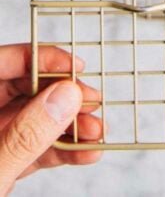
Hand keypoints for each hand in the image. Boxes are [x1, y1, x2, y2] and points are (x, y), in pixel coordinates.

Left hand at [0, 44, 101, 193]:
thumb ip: (24, 137)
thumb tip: (63, 96)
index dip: (37, 59)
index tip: (73, 67)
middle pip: (20, 91)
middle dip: (60, 96)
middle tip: (92, 103)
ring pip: (31, 123)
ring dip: (66, 126)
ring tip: (96, 134)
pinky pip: (31, 151)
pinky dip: (58, 152)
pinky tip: (84, 153)